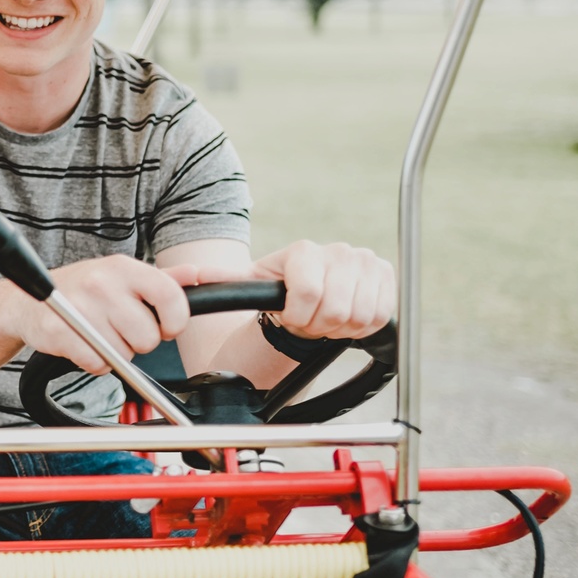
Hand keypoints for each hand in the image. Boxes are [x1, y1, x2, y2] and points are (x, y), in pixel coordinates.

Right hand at [8, 254, 192, 373]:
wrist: (27, 300)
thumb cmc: (82, 290)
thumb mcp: (123, 276)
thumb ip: (164, 279)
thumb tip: (197, 274)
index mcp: (124, 268)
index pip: (171, 297)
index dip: (175, 321)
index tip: (166, 328)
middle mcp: (103, 283)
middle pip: (148, 337)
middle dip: (139, 342)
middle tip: (120, 330)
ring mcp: (79, 307)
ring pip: (123, 354)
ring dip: (114, 353)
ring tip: (98, 334)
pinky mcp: (59, 332)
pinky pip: (97, 364)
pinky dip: (94, 363)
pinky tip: (83, 345)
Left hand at [178, 240, 394, 343]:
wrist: (309, 296)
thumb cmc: (280, 294)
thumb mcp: (249, 286)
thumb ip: (222, 281)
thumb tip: (191, 276)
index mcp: (304, 252)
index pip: (308, 295)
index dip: (299, 317)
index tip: (291, 317)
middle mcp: (339, 250)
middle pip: (336, 309)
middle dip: (320, 324)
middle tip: (311, 320)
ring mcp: (366, 261)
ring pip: (360, 314)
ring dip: (342, 326)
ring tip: (327, 318)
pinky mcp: (386, 275)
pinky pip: (381, 314)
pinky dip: (364, 325)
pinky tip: (348, 316)